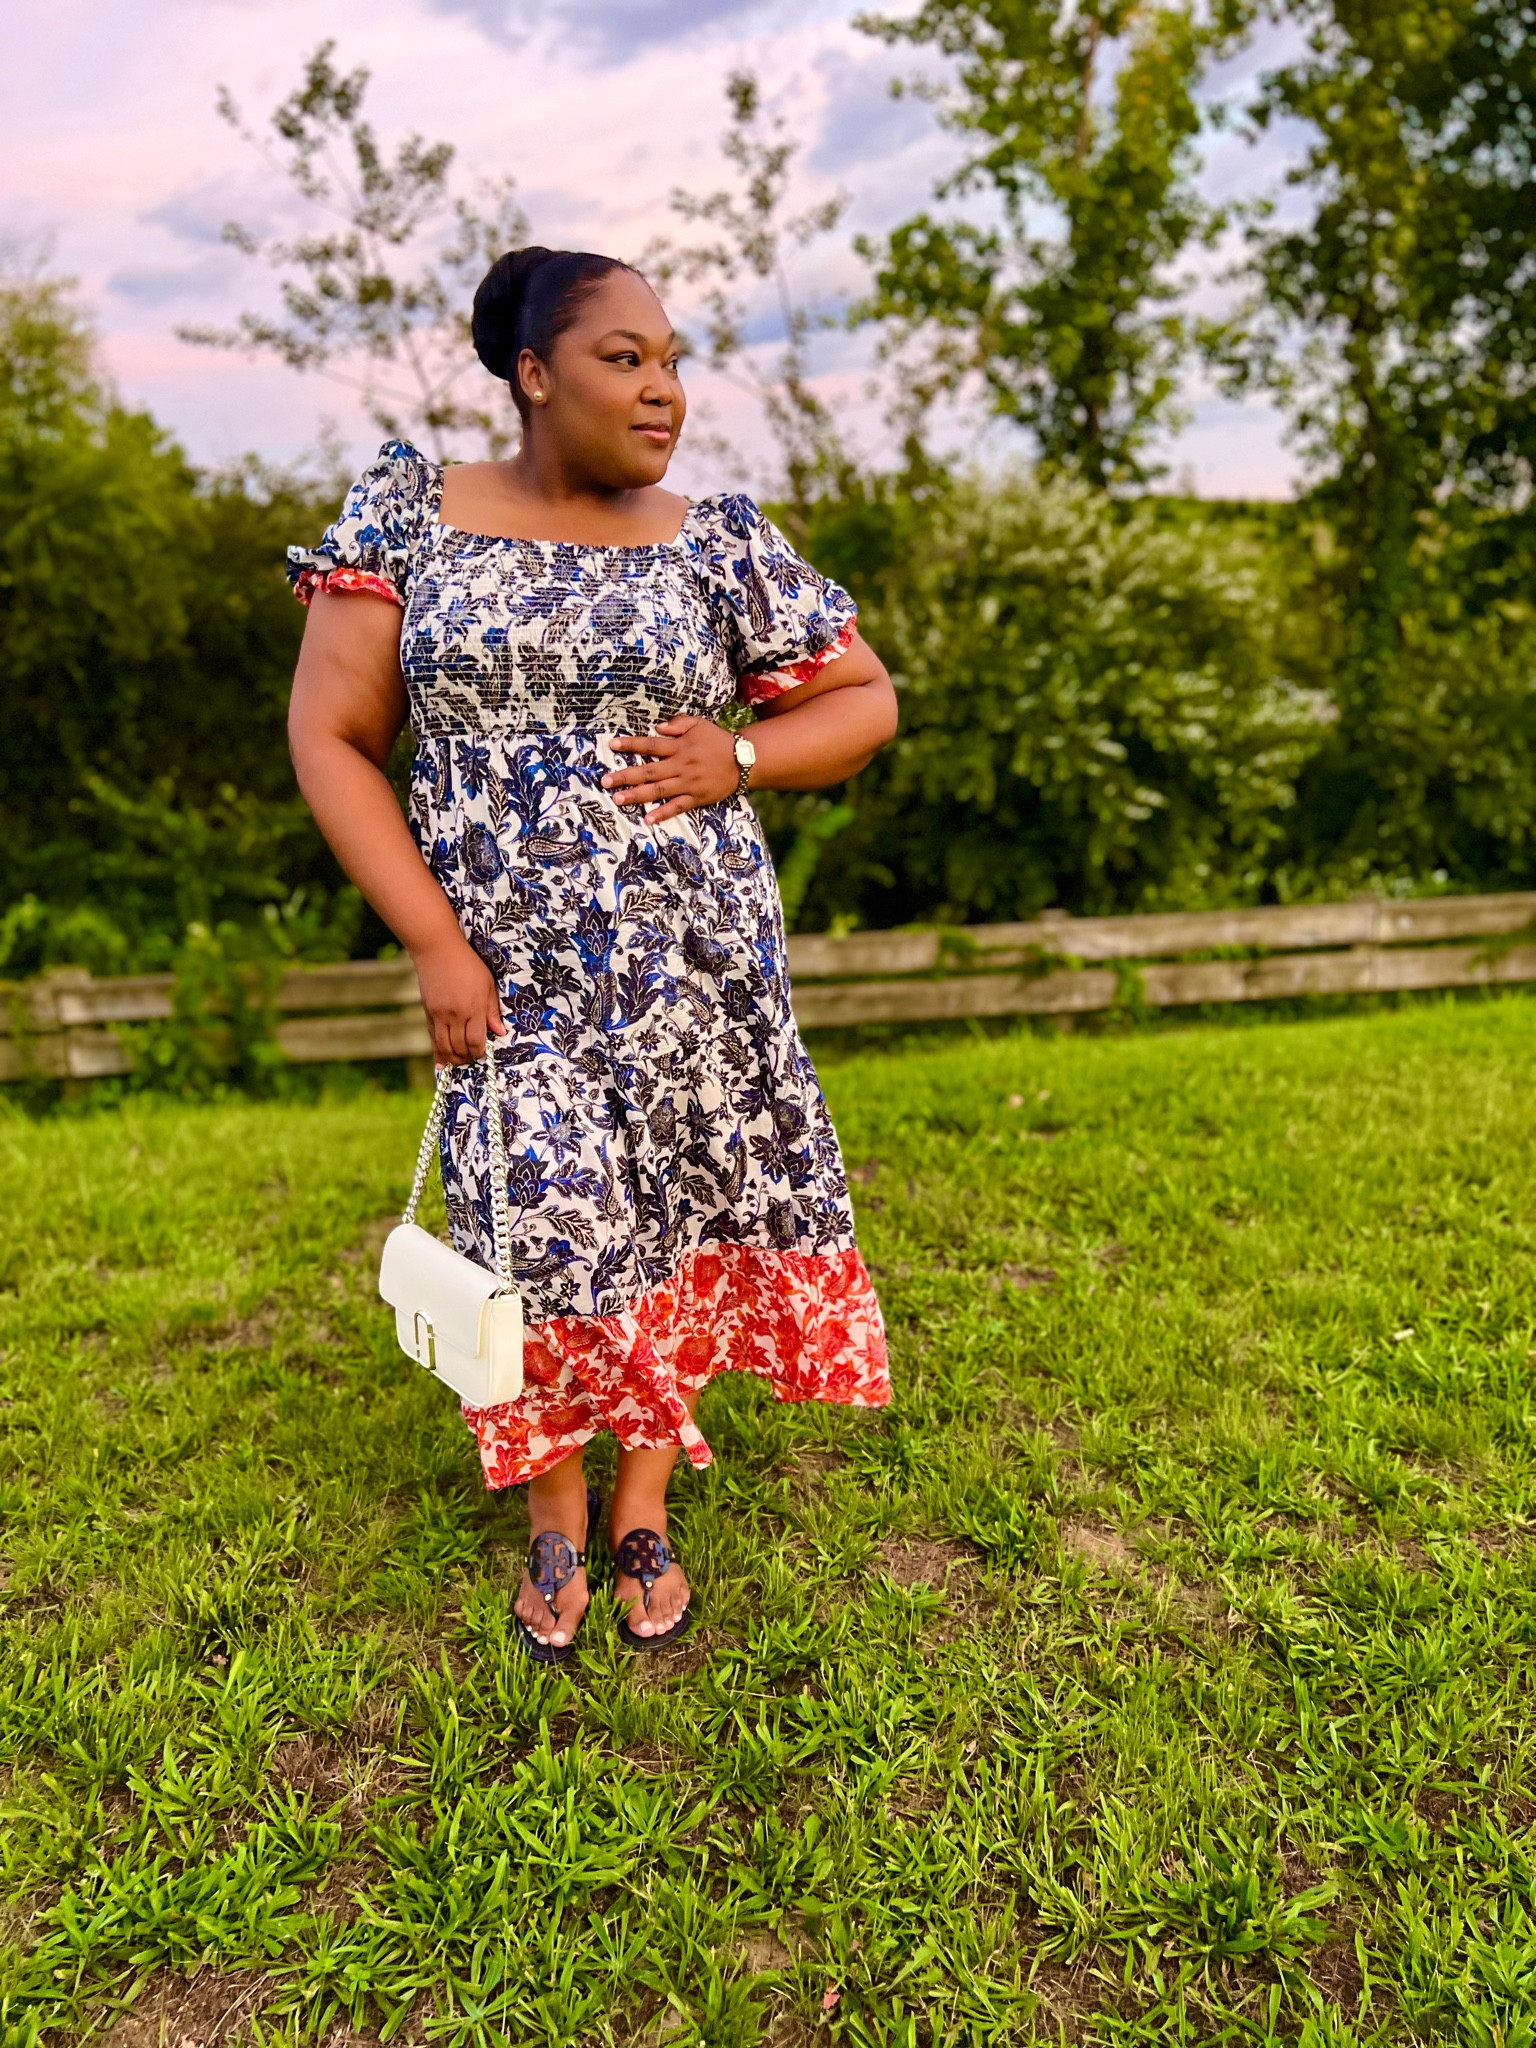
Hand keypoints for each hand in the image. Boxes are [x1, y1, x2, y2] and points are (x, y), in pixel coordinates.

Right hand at [413, 934, 505, 1065]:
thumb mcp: (488, 984)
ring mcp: (439, 1014)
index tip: (484, 1054)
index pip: (476, 1040)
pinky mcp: (428, 1012)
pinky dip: (437, 1052)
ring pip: (444, 1046)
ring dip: (453, 1058)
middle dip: (467, 1058)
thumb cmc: (468, 964)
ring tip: (460, 1062)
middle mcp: (454, 1014)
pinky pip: (432, 1038)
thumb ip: (492, 1010)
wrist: (437, 949)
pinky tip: (441, 1063)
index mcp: (473, 1007)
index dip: (480, 1052)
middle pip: (459, 1047)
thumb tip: (500, 1032)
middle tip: (473, 1060)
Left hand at [603, 716, 738, 822]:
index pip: (650, 744)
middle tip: (604, 781)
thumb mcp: (699, 724)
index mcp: (679, 747)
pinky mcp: (696, 797)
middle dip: (625, 775)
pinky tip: (648, 819)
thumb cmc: (718, 741)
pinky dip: (663, 813)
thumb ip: (678, 723)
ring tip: (617, 799)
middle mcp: (681, 765)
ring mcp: (688, 783)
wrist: (744, 760)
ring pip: (658, 790)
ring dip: (636, 795)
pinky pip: (677, 807)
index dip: (631, 745)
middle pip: (648, 771)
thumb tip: (657, 727)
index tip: (612, 745)